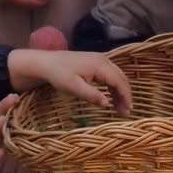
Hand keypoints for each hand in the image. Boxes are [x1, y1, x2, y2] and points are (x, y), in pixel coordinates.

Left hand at [8, 46, 131, 113]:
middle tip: (125, 112)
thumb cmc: (58, 75)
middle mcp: (103, 60)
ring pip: (116, 76)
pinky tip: (109, 97)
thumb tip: (107, 104)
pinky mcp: (93, 62)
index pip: (119, 82)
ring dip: (119, 91)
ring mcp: (98, 59)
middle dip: (125, 95)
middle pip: (121, 78)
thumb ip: (91, 96)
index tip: (128, 111)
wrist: (44, 63)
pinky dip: (112, 86)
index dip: (125, 97)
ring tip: (119, 108)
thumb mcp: (74, 88)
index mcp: (100, 65)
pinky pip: (109, 74)